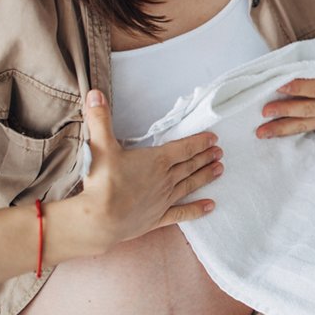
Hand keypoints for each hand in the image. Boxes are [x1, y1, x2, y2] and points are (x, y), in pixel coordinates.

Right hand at [76, 89, 222, 250]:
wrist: (99, 221)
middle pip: (190, 165)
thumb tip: (95, 93)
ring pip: (189, 185)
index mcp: (157, 161)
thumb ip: (100, 119)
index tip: (213, 138)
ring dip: (205, 176)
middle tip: (220, 152)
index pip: (184, 148)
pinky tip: (210, 207)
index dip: (199, 141)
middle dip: (205, 157)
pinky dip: (196, 210)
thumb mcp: (100, 146)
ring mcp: (163, 200)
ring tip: (220, 169)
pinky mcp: (157, 218)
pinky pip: (181, 213)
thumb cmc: (102, 183)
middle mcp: (165, 179)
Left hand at [257, 51, 314, 137]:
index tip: (279, 86)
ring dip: (281, 128)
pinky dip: (288, 131)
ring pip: (305, 123)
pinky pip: (306, 128)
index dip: (299, 88)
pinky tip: (272, 134)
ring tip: (261, 132)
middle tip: (264, 110)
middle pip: (308, 109)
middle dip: (285, 110)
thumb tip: (290, 61)